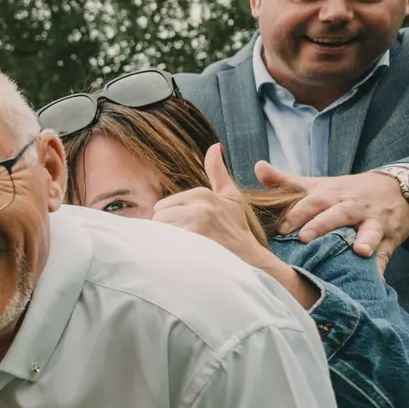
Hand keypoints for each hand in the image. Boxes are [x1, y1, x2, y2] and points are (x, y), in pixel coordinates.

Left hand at [156, 147, 313, 302]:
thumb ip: (218, 172)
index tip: (189, 229)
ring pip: (159, 231)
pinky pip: (164, 244)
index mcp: (203, 195)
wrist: (250, 261)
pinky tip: (183, 255)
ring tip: (185, 248)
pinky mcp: (193, 243)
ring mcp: (195, 225)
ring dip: (166, 242)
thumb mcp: (231, 197)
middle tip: (186, 241)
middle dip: (166, 230)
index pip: (162, 206)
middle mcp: (199, 207)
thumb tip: (214, 146)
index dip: (171, 220)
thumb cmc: (238, 230)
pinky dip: (167, 251)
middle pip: (158, 218)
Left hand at [258, 161, 408, 265]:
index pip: (312, 203)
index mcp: (331, 196)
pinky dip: (380, 265)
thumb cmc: (346, 191)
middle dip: (322, 225)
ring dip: (365, 240)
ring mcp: (373, 222)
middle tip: (305, 238)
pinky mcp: (389, 237)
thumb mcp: (318, 185)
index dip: (297, 214)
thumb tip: (258, 167)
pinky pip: (385, 252)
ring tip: (359, 251)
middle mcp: (352, 207)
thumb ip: (287, 181)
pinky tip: (376, 278)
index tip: (281, 229)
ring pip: (369, 230)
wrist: (396, 188)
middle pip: (337, 214)